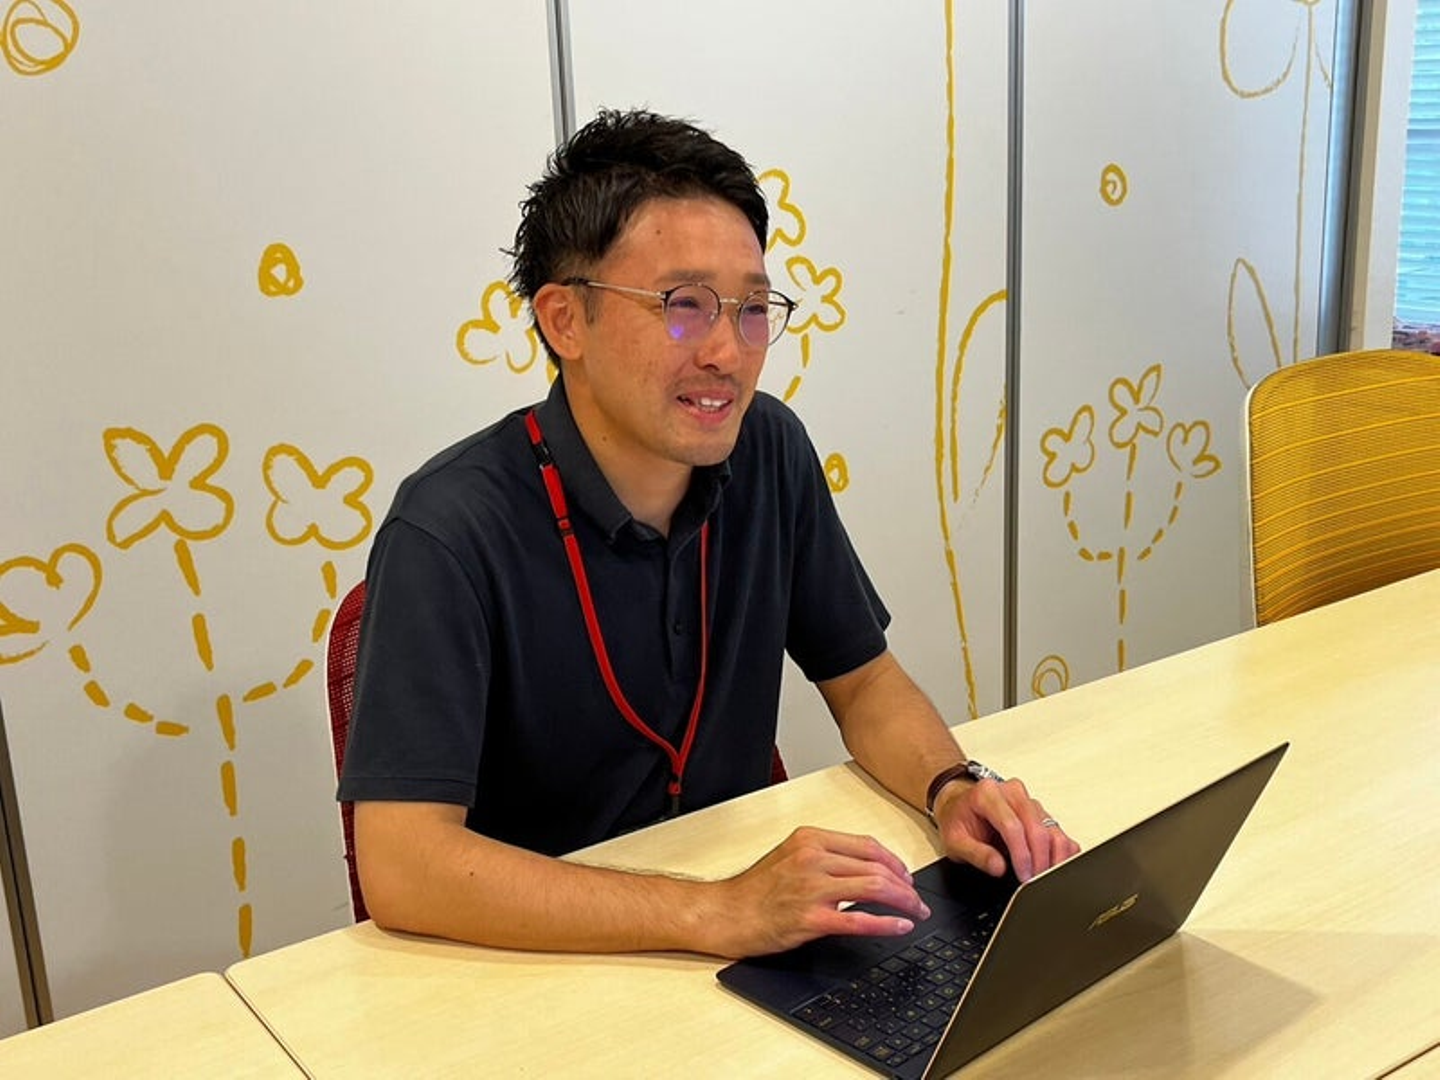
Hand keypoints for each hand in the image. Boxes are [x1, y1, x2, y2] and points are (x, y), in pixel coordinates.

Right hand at [702, 827, 930, 957]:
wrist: (725, 913)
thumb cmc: (753, 891)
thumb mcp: (789, 857)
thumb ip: (823, 857)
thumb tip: (862, 869)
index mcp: (810, 839)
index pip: (867, 845)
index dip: (894, 861)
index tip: (905, 876)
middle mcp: (813, 858)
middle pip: (876, 866)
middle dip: (905, 884)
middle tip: (916, 899)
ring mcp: (812, 888)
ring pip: (874, 887)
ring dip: (903, 901)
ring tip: (915, 912)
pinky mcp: (810, 918)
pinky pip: (859, 920)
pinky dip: (886, 923)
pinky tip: (899, 927)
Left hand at [933, 776, 1079, 881]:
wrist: (959, 806)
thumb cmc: (957, 820)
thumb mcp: (954, 841)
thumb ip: (976, 854)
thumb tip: (999, 868)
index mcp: (987, 794)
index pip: (1012, 825)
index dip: (1021, 854)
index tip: (1023, 876)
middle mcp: (1012, 793)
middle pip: (1036, 827)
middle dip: (1039, 860)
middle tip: (1035, 882)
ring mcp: (1029, 801)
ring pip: (1052, 829)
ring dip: (1054, 858)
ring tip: (1045, 879)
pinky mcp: (1040, 813)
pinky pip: (1059, 831)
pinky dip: (1063, 851)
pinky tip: (1056, 867)